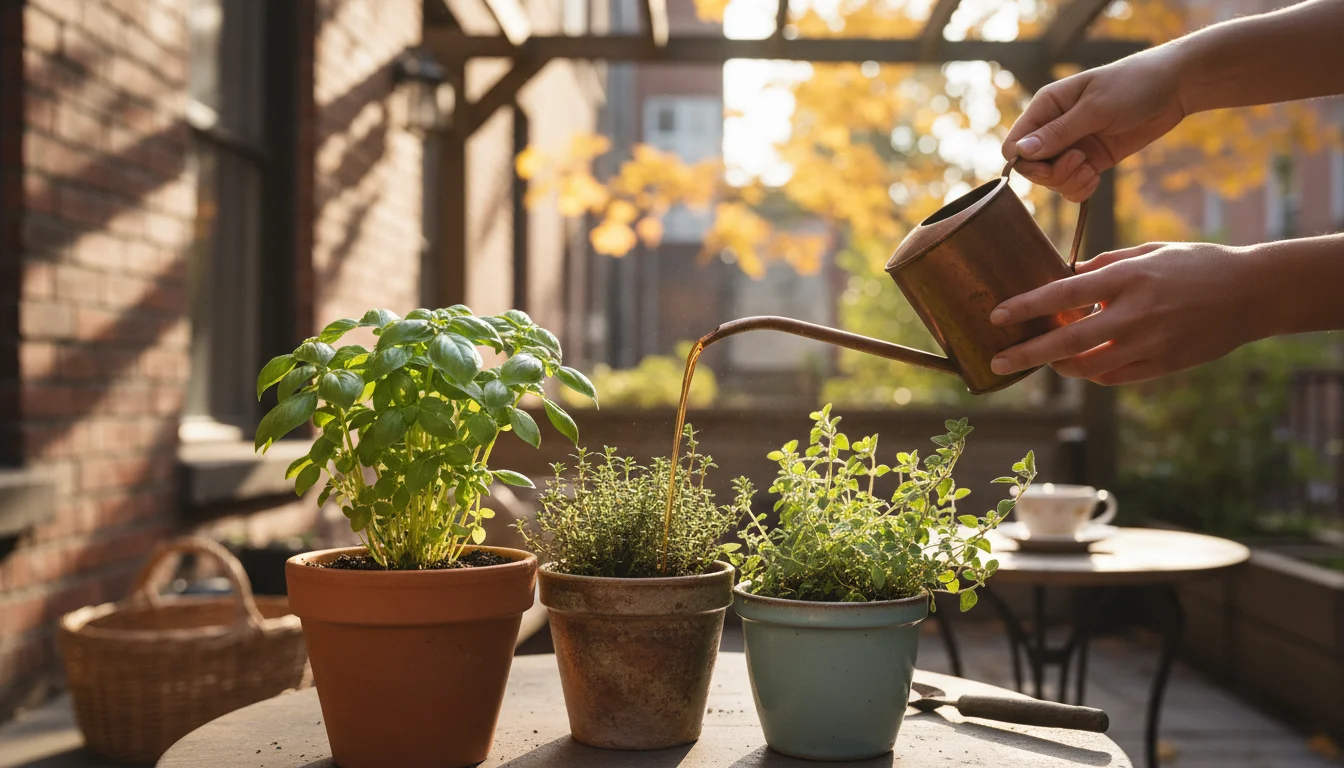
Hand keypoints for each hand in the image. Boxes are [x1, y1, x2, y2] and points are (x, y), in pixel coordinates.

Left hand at [987, 242, 1262, 384]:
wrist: (1252, 292)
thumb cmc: (1196, 265)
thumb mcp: (1150, 252)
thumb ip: (1106, 265)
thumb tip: (1066, 275)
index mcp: (1129, 278)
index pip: (1065, 293)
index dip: (1028, 306)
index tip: (996, 315)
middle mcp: (1136, 313)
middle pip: (1068, 340)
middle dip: (1027, 354)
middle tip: (998, 361)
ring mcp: (1151, 343)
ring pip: (1088, 367)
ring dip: (1058, 366)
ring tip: (1042, 359)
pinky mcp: (1164, 365)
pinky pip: (1114, 377)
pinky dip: (1092, 373)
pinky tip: (1081, 364)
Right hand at [1002, 46, 1188, 201]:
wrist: (1175, 88)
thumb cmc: (1133, 85)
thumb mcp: (1095, 109)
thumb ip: (1058, 133)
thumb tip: (1020, 153)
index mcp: (1046, 107)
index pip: (1014, 146)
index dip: (1027, 162)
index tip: (1054, 161)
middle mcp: (1053, 128)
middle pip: (1031, 169)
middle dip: (1053, 174)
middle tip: (1081, 162)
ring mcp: (1072, 146)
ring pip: (1051, 181)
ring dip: (1069, 182)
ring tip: (1092, 170)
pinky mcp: (1090, 159)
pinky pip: (1071, 185)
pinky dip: (1080, 188)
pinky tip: (1096, 177)